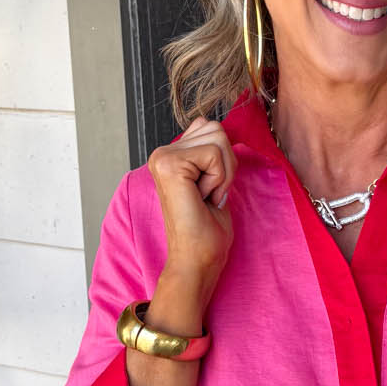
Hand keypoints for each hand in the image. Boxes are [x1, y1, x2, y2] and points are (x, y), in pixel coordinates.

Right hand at [147, 114, 237, 290]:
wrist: (196, 260)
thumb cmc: (206, 229)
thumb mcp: (212, 179)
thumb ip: (209, 152)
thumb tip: (214, 125)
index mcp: (170, 156)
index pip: (211, 128)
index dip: (223, 160)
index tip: (211, 190)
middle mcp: (161, 153)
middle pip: (216, 128)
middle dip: (226, 164)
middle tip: (209, 195)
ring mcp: (162, 157)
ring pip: (218, 137)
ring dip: (222, 172)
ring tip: (205, 196)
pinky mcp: (169, 165)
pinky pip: (215, 153)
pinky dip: (219, 179)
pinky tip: (203, 199)